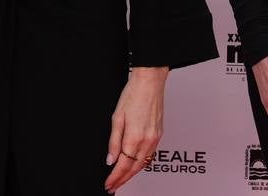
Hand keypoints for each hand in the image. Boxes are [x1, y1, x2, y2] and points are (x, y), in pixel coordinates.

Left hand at [103, 66, 165, 193]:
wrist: (150, 82)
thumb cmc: (133, 95)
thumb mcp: (117, 117)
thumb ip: (114, 141)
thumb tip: (110, 159)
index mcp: (135, 137)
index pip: (123, 165)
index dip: (115, 177)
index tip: (108, 184)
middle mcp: (147, 141)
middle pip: (134, 168)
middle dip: (123, 180)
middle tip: (113, 186)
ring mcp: (155, 138)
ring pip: (143, 164)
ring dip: (132, 174)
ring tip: (121, 179)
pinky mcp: (159, 135)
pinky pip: (150, 155)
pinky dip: (141, 164)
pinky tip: (135, 165)